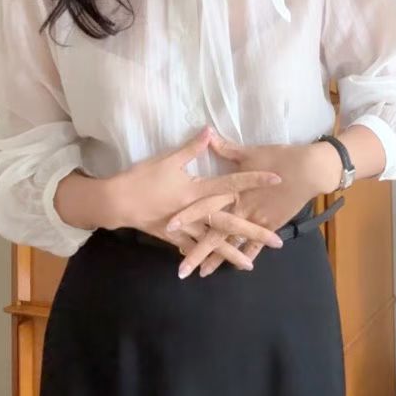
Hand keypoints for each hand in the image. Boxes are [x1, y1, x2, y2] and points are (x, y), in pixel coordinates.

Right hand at [103, 126, 285, 269]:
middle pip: (231, 224)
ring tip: (250, 265)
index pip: (233, 184)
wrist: (117, 202)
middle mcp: (197, 212)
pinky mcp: (173, 236)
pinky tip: (212, 265)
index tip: (276, 179)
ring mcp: (186, 228)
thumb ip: (192, 147)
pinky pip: (191, 248)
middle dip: (254, 232)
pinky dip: (201, 255)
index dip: (255, 180)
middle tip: (277, 241)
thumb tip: (210, 130)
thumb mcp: (168, 159)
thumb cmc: (143, 178)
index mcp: (198, 191)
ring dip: (231, 253)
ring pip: (213, 243)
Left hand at [167, 130, 341, 276]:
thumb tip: (207, 133)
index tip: (168, 227)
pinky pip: (254, 245)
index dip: (186, 216)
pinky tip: (234, 268)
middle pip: (214, 234)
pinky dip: (244, 255)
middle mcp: (241, 209)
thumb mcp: (249, 152)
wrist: (310, 169)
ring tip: (201, 274)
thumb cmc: (278, 157)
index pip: (203, 205)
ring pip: (232, 244)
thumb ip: (225, 148)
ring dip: (217, 259)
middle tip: (182, 270)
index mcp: (232, 190)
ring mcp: (256, 219)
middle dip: (197, 252)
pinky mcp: (270, 224)